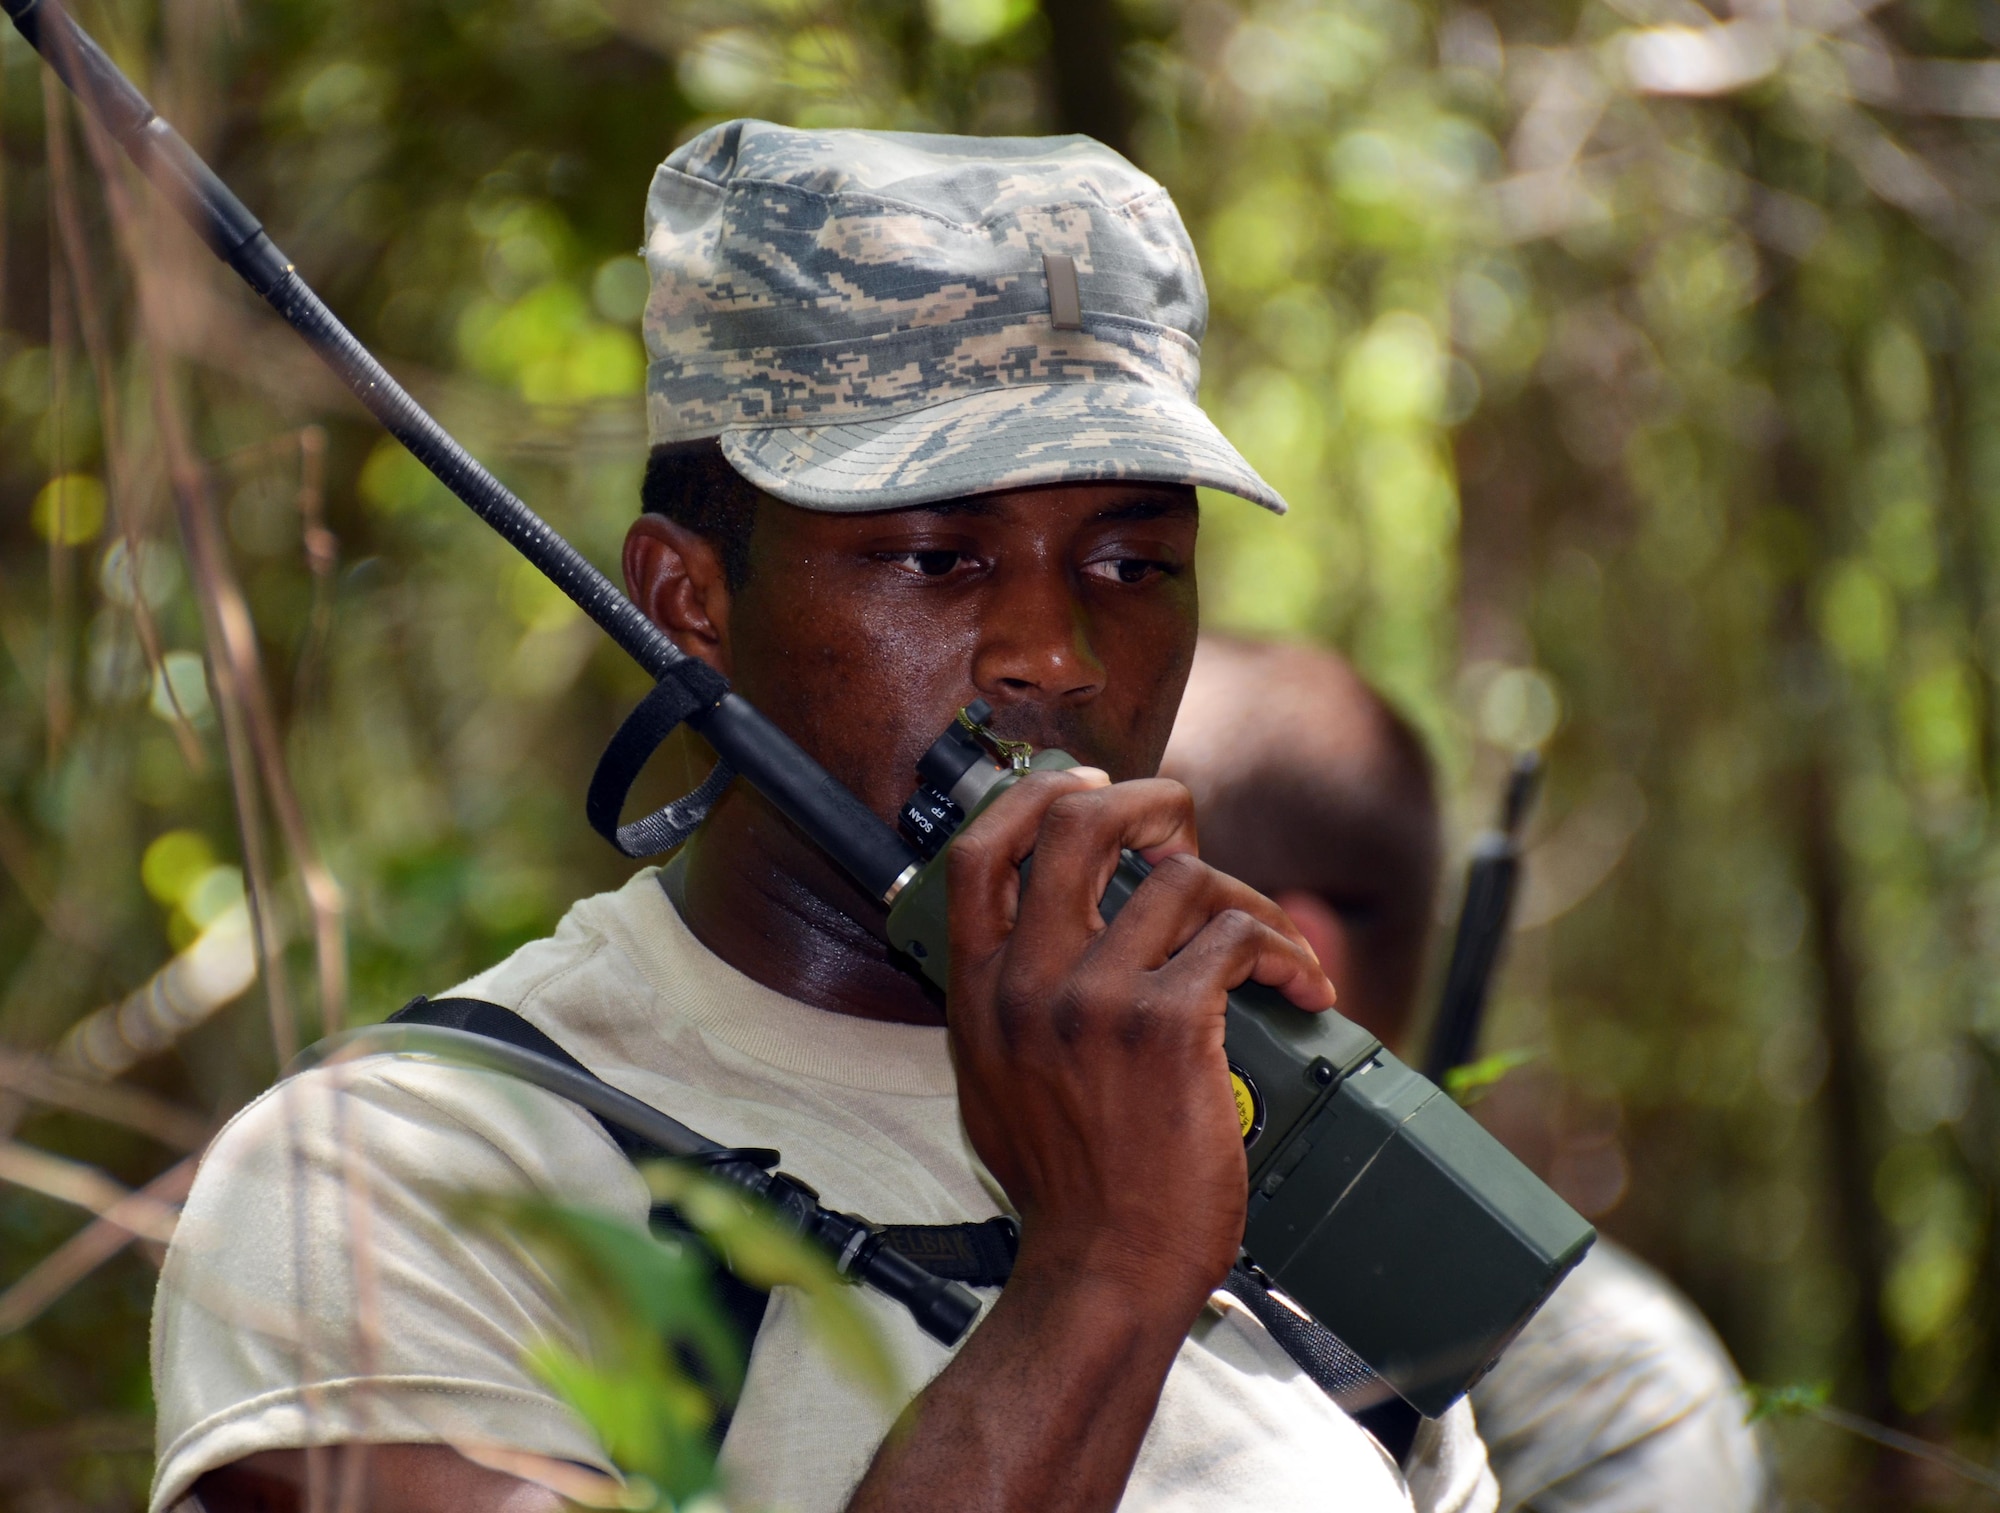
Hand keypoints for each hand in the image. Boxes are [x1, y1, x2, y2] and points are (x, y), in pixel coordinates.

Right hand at [944, 770, 1335, 1318]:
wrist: (1102, 1270)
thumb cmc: (1064, 1195)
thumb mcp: (995, 1086)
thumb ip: (1011, 1006)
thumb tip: (1053, 946)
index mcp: (980, 996)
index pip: (981, 854)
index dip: (1036, 797)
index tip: (1085, 786)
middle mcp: (1030, 985)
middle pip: (1077, 827)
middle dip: (1145, 800)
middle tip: (1181, 822)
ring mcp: (1097, 1002)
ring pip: (1182, 880)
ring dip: (1243, 898)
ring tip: (1267, 942)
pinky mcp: (1168, 1027)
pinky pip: (1238, 939)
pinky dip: (1285, 951)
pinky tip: (1300, 984)